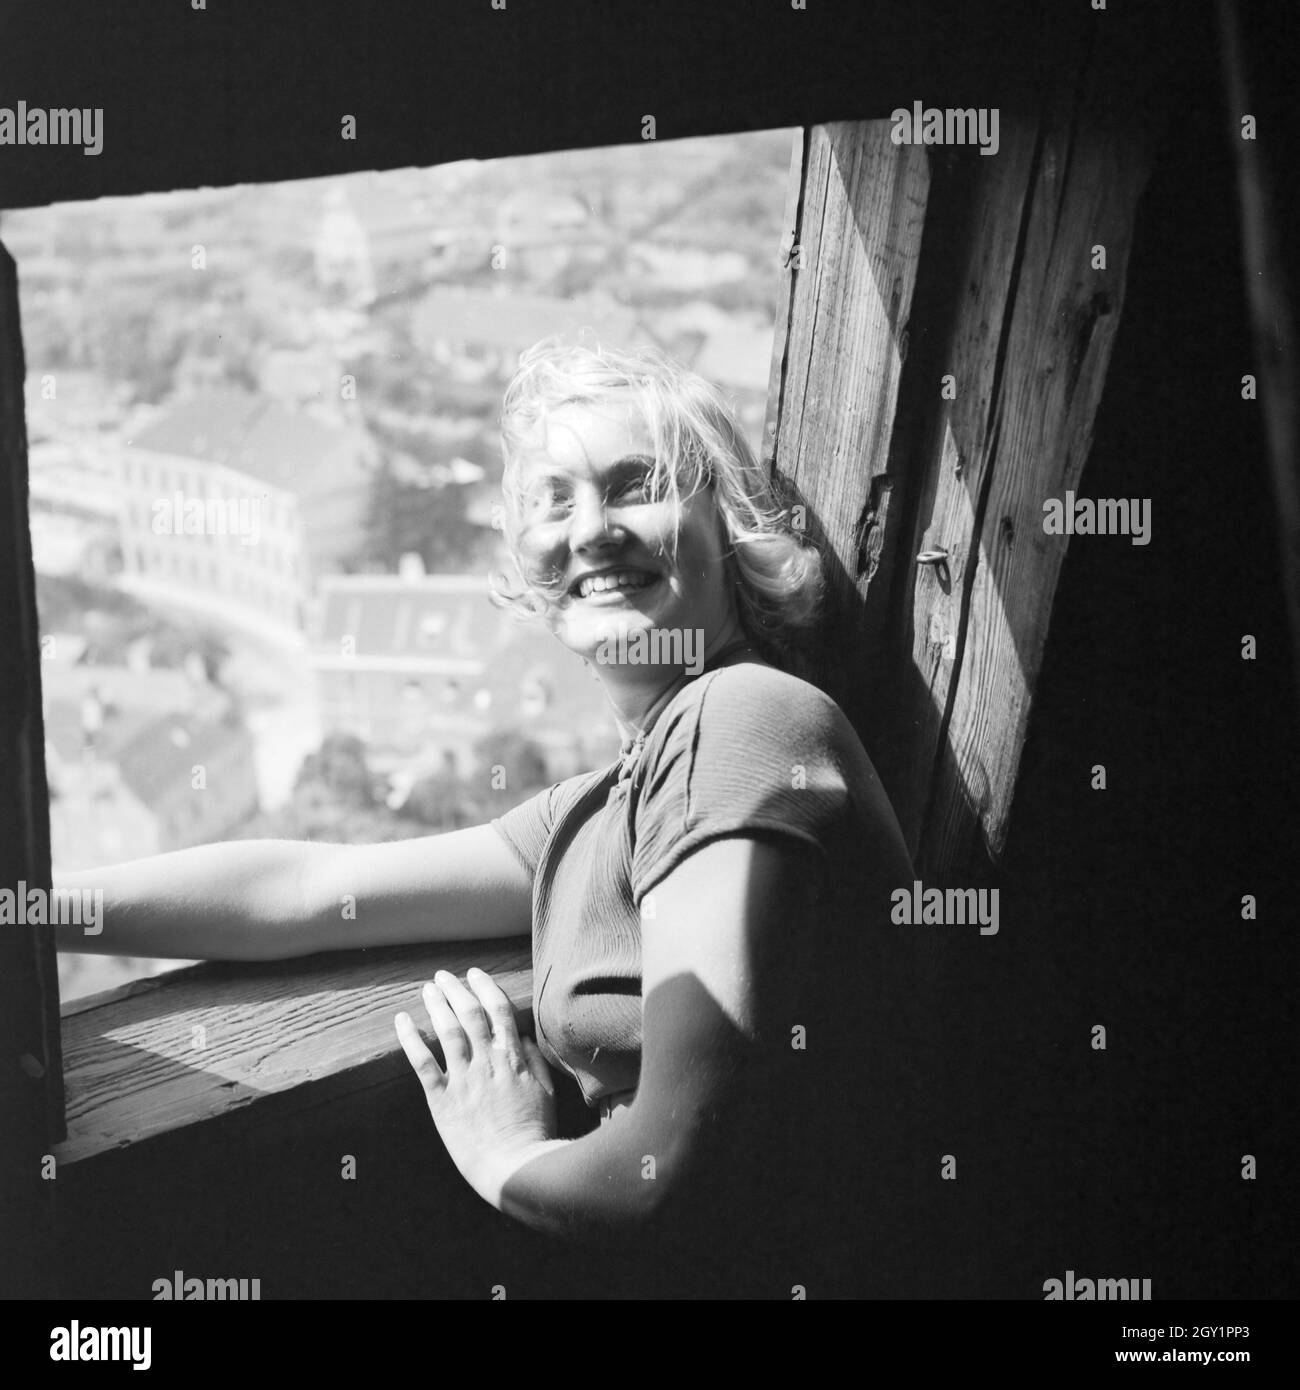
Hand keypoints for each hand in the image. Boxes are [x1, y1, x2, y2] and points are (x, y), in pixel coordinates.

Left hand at [395, 967, 560, 1207]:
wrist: (514, 1167)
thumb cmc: (534, 1132)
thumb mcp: (546, 1091)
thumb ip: (535, 1060)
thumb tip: (524, 1036)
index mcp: (513, 1058)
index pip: (498, 1010)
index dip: (485, 987)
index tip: (474, 973)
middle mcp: (487, 1062)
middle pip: (469, 1013)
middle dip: (456, 989)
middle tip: (443, 976)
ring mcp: (463, 1079)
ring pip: (447, 1031)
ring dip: (436, 1005)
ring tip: (427, 989)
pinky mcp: (442, 1099)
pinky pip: (422, 1063)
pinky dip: (410, 1039)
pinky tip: (402, 1020)